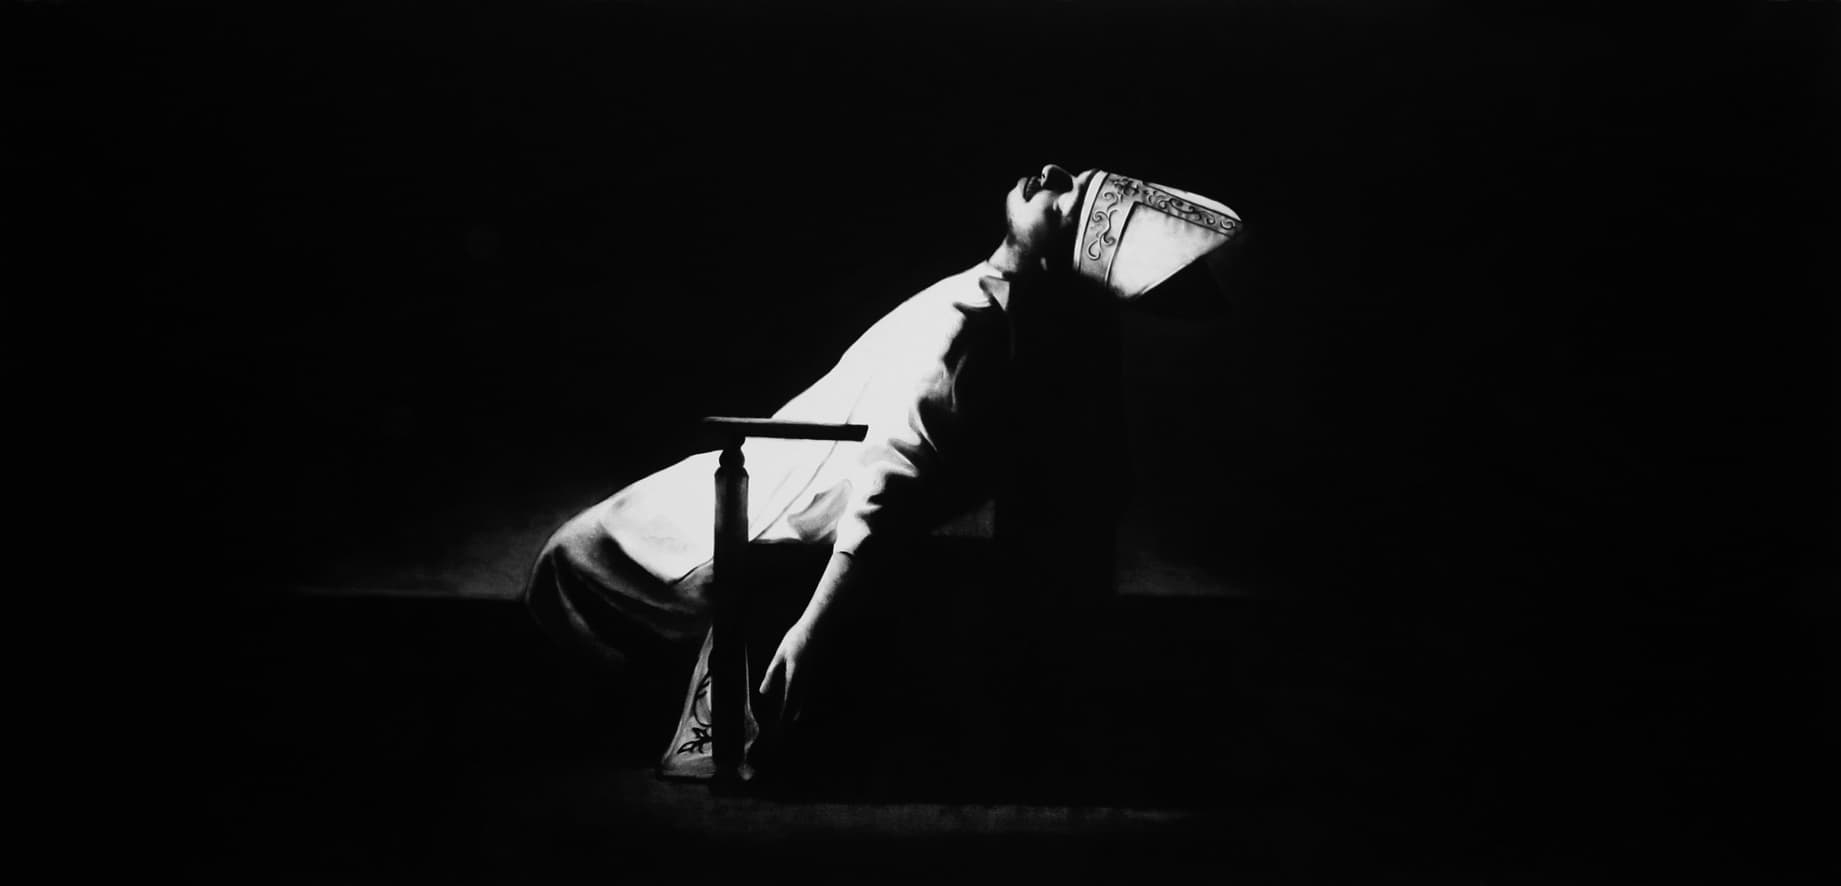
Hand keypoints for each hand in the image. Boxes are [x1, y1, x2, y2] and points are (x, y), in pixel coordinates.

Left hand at [757, 618, 818, 733]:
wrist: (821, 625)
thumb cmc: (798, 638)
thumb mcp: (781, 655)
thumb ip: (772, 674)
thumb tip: (764, 692)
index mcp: (796, 676)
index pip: (790, 702)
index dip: (786, 717)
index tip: (782, 730)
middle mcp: (808, 680)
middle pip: (801, 705)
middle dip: (793, 717)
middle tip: (788, 728)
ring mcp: (818, 678)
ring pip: (809, 700)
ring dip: (802, 709)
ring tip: (795, 717)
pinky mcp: (824, 674)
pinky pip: (816, 691)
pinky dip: (809, 699)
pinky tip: (805, 700)